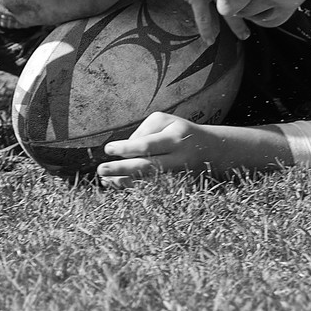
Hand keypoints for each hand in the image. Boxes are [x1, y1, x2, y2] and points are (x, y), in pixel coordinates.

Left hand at [96, 112, 217, 182]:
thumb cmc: (180, 131)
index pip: (147, 145)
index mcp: (174, 139)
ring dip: (123, 182)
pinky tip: (115, 184)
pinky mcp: (173, 186)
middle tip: (101, 169)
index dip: (126, 148)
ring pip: (147, 182)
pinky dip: (131, 187)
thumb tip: (125, 150)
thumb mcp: (165, 121)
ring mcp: (175, 176)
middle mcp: (176, 159)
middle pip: (146, 167)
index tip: (108, 149)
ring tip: (104, 179)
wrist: (209, 150)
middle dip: (121, 169)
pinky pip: (149, 189)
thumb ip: (143, 131)